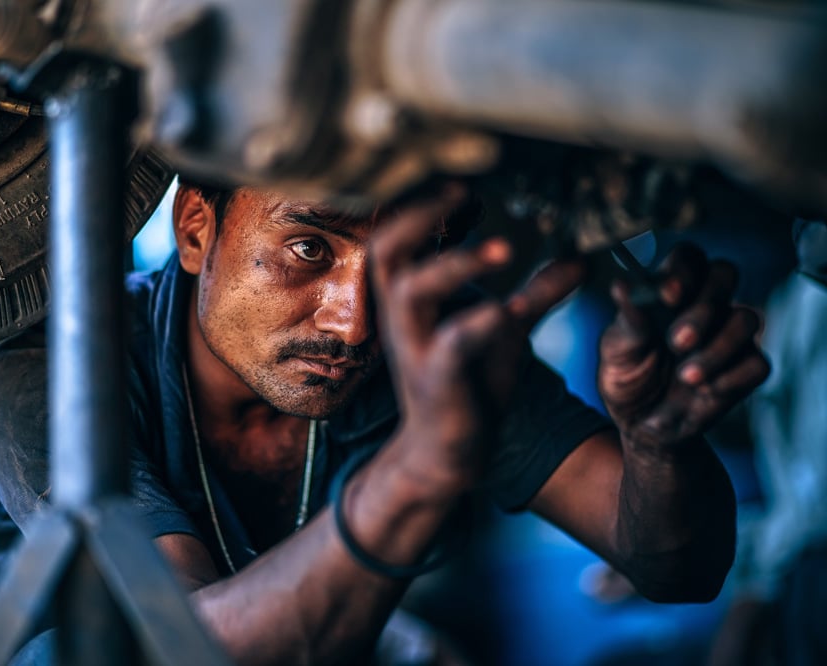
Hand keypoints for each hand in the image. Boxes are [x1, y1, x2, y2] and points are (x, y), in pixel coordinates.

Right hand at [370, 186, 585, 488]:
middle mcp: (402, 317)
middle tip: (462, 192)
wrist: (446, 455)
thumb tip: (582, 258)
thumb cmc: (467, 385)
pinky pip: (448, 345)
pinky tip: (507, 309)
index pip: (396, 236)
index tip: (460, 180)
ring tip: (504, 249)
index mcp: (411, 299)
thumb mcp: (504, 331)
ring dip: (456, 265)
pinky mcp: (435, 381)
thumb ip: (536, 294)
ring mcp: (414, 349)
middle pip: (386, 250)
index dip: (419, 203)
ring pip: (411, 292)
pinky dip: (477, 323)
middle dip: (419, 215)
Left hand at [599, 242, 769, 451]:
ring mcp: (729, 335)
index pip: (688, 258)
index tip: (667, 296)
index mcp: (671, 291)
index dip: (684, 270)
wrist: (639, 425)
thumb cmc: (627, 376)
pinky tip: (703, 390)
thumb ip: (627, 319)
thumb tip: (622, 286)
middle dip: (704, 307)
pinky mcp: (745, 369)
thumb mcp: (616, 349)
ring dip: (716, 348)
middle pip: (725, 274)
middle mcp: (705, 305)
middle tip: (676, 341)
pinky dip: (729, 378)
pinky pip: (756, 363)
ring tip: (684, 375)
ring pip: (747, 319)